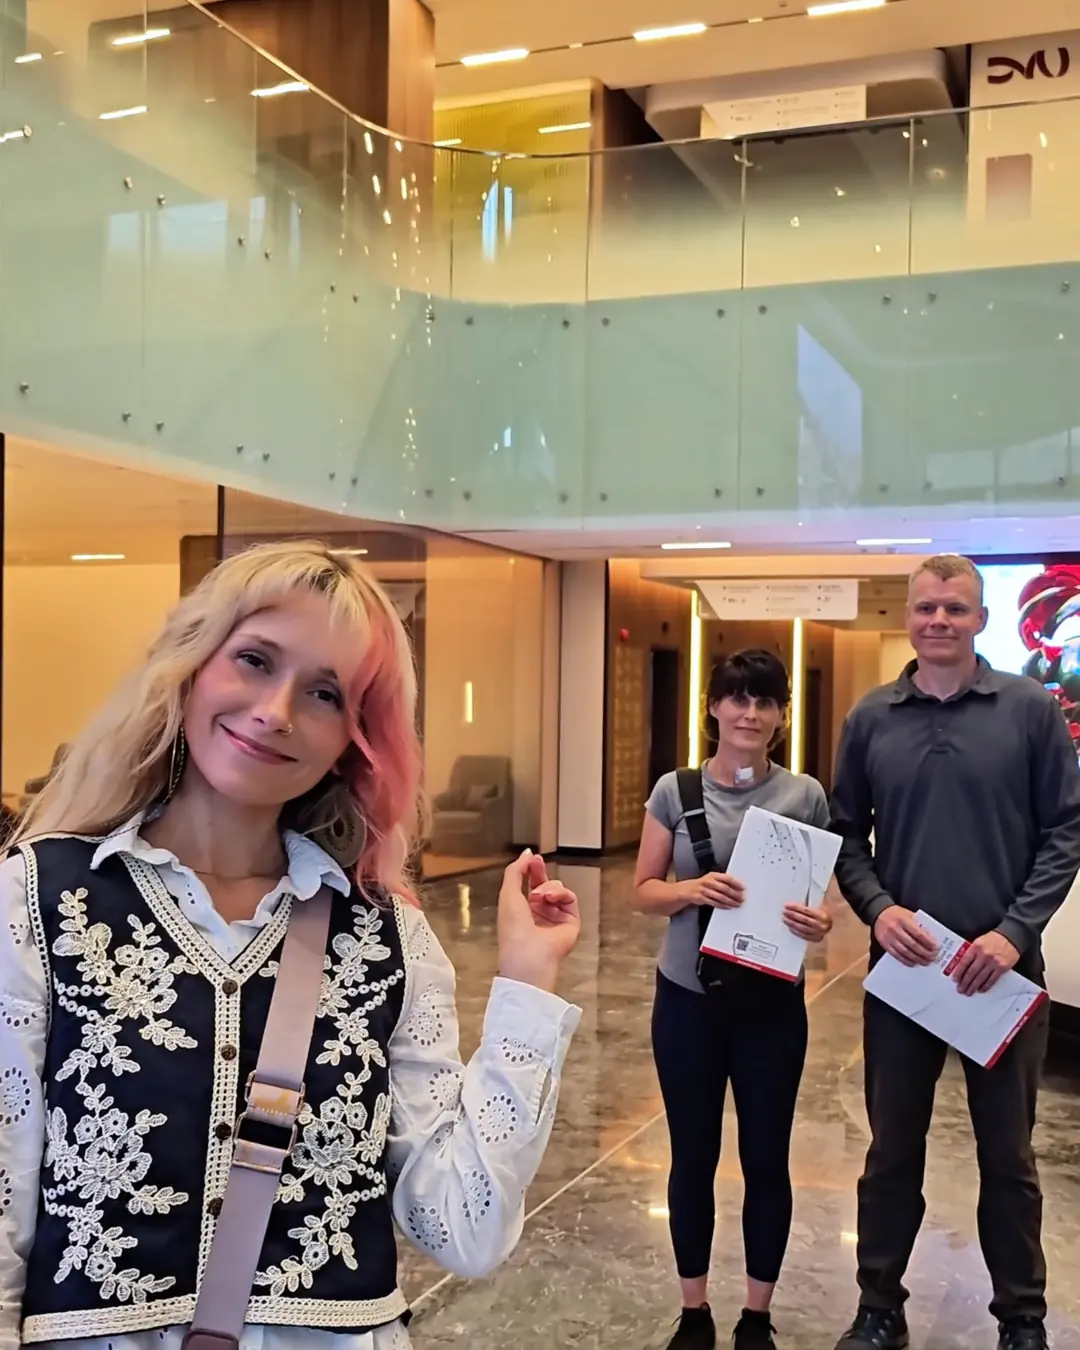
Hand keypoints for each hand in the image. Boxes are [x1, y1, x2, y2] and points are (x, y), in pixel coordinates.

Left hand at [497, 850, 580, 992]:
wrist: (529, 954)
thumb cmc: (513, 928)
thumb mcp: (507, 894)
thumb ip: (515, 871)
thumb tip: (527, 853)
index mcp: (522, 910)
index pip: (530, 885)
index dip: (530, 870)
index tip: (531, 858)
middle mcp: (540, 913)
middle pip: (545, 884)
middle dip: (540, 872)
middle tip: (538, 861)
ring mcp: (556, 917)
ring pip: (558, 889)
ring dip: (547, 887)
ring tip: (538, 895)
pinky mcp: (571, 921)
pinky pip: (569, 897)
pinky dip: (560, 893)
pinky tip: (550, 898)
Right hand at [679, 872, 744, 908]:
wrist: (687, 889)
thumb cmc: (703, 884)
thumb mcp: (712, 879)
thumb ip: (723, 882)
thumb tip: (737, 887)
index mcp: (713, 875)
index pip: (727, 878)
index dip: (736, 883)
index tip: (743, 888)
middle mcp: (708, 882)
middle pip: (724, 888)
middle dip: (734, 894)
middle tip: (741, 898)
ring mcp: (704, 890)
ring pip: (720, 897)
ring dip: (730, 901)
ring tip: (736, 904)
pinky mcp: (701, 898)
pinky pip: (714, 903)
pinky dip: (722, 906)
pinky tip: (728, 907)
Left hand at [783, 902, 832, 943]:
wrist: (833, 925)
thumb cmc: (824, 914)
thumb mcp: (820, 907)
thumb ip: (808, 906)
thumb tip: (793, 906)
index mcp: (822, 915)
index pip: (806, 910)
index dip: (795, 907)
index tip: (787, 906)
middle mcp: (821, 925)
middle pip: (803, 919)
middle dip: (792, 915)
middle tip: (784, 912)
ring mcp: (818, 933)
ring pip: (802, 928)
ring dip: (792, 924)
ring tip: (785, 920)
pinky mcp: (816, 939)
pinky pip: (803, 936)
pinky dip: (796, 931)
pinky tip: (790, 928)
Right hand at [873, 905, 936, 967]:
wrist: (878, 913)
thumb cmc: (897, 914)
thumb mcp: (909, 915)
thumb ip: (918, 925)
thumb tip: (930, 938)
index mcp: (903, 920)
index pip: (918, 934)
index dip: (928, 942)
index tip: (936, 947)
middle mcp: (895, 929)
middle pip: (913, 945)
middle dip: (924, 953)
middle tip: (933, 957)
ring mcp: (889, 937)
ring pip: (905, 952)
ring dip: (917, 958)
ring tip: (925, 962)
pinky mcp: (884, 944)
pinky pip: (896, 955)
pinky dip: (906, 960)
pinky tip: (913, 962)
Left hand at [951, 931, 1020, 995]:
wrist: (1011, 937)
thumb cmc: (994, 939)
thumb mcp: (979, 941)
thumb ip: (971, 952)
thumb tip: (962, 965)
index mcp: (976, 947)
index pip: (964, 962)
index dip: (958, 973)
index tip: (955, 979)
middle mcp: (984, 955)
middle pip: (971, 972)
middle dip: (965, 982)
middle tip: (961, 989)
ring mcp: (993, 962)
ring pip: (980, 977)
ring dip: (973, 986)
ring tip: (969, 992)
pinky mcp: (1002, 968)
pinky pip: (992, 979)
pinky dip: (985, 986)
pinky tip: (981, 989)